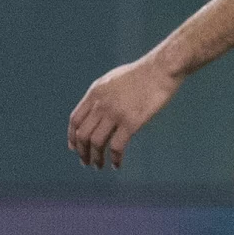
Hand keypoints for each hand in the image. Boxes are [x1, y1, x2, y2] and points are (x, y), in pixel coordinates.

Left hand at [67, 55, 182, 169]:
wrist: (161, 69)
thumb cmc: (141, 74)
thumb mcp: (113, 80)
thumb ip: (101, 95)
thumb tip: (94, 112)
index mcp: (95, 93)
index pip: (75, 120)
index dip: (72, 137)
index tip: (74, 148)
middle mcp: (101, 104)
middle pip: (83, 134)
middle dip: (82, 152)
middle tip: (86, 162)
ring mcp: (115, 113)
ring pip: (97, 143)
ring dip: (96, 158)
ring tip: (99, 166)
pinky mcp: (131, 122)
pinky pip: (117, 146)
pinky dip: (115, 159)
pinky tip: (117, 165)